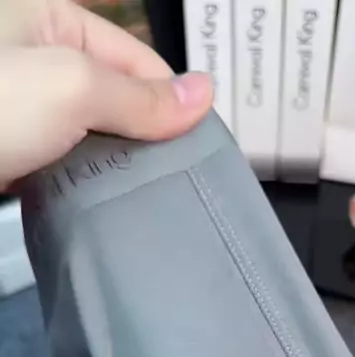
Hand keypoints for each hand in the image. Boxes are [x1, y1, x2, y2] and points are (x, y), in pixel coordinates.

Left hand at [0, 0, 211, 188]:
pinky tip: (99, 204)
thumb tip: (203, 95)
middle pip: (117, 102)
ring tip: (135, 196)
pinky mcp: (15, 156)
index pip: (137, 59)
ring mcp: (25, 112)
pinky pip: (65, 169)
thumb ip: (140, 97)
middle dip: (142, 138)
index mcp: (51, 21)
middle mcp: (39, 62)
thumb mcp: (72, 89)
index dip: (170, 101)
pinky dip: (83, 187)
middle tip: (166, 179)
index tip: (195, 145)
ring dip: (113, 169)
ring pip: (93, 139)